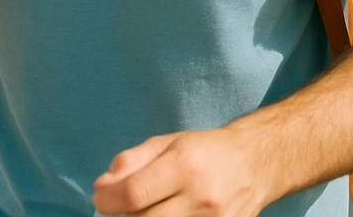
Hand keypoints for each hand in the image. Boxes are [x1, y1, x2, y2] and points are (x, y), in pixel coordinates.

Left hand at [92, 128, 265, 216]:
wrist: (253, 164)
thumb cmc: (203, 151)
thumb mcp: (165, 143)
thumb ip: (131, 162)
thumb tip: (101, 185)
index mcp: (185, 165)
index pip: (135, 193)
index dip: (108, 201)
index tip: (99, 199)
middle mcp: (202, 197)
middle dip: (125, 215)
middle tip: (122, 204)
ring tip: (147, 208)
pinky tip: (165, 215)